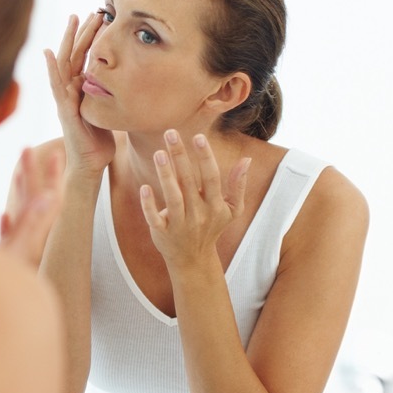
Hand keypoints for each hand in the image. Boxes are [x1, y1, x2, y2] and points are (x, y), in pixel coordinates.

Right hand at [0, 146, 62, 267]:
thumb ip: (31, 224)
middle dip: (31, 173)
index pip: (49, 199)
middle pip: (33, 200)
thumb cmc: (8, 283)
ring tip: (18, 175)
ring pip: (21, 215)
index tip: (57, 154)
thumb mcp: (19, 250)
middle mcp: (29, 240)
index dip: (53, 175)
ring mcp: (17, 250)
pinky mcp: (4, 261)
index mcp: (35, 235)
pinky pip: (8, 236)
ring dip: (21, 193)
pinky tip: (4, 216)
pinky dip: (8, 222)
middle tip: (26, 148)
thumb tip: (48, 196)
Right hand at [45, 14, 114, 177]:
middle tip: (90, 10)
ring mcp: (64, 99)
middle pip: (74, 55)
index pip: (85, 58)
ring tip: (73, 19)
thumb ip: (110, 97)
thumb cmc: (99, 141)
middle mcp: (70, 91)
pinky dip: (52, 69)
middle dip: (82, 32)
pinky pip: (56, 86)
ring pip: (64, 64)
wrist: (90, 165)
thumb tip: (125, 84)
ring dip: (69, 41)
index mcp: (81, 90)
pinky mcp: (64, 110)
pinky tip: (50, 53)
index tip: (101, 19)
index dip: (91, 39)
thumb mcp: (108, 112)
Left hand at [140, 131, 249, 270]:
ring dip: (165, 175)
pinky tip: (144, 187)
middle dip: (180, 156)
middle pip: (189, 182)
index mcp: (215, 205)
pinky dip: (149, 205)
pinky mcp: (162, 232)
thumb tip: (247, 159)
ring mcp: (180, 224)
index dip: (205, 157)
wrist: (193, 259)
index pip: (211, 178)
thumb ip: (238, 185)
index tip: (198, 136)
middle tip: (170, 133)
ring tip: (158, 153)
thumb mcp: (231, 210)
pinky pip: (155, 218)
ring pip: (173, 198)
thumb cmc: (212, 227)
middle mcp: (198, 214)